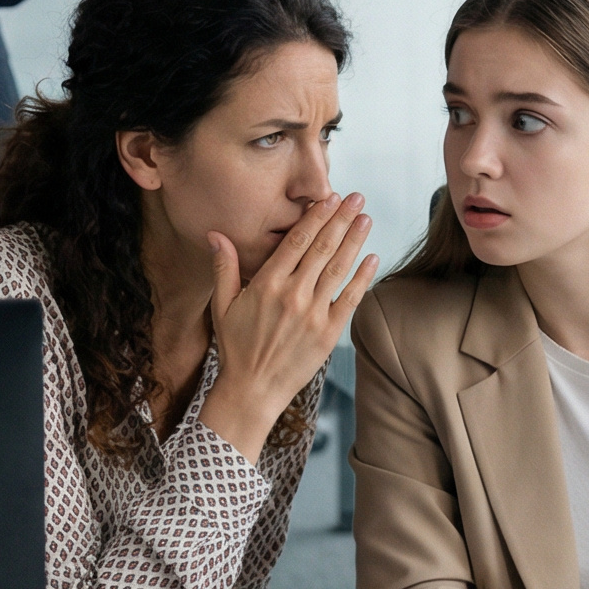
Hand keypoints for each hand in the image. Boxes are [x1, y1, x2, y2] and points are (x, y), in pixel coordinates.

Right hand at [200, 193, 377, 461]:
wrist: (252, 391)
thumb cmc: (235, 348)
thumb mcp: (222, 305)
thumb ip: (225, 267)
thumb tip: (216, 234)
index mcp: (268, 284)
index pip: (297, 241)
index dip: (316, 217)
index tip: (330, 197)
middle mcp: (293, 295)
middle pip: (323, 248)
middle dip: (341, 219)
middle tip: (357, 197)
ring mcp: (314, 314)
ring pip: (339, 269)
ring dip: (354, 240)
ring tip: (366, 218)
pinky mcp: (328, 333)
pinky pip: (350, 299)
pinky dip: (363, 277)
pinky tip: (372, 258)